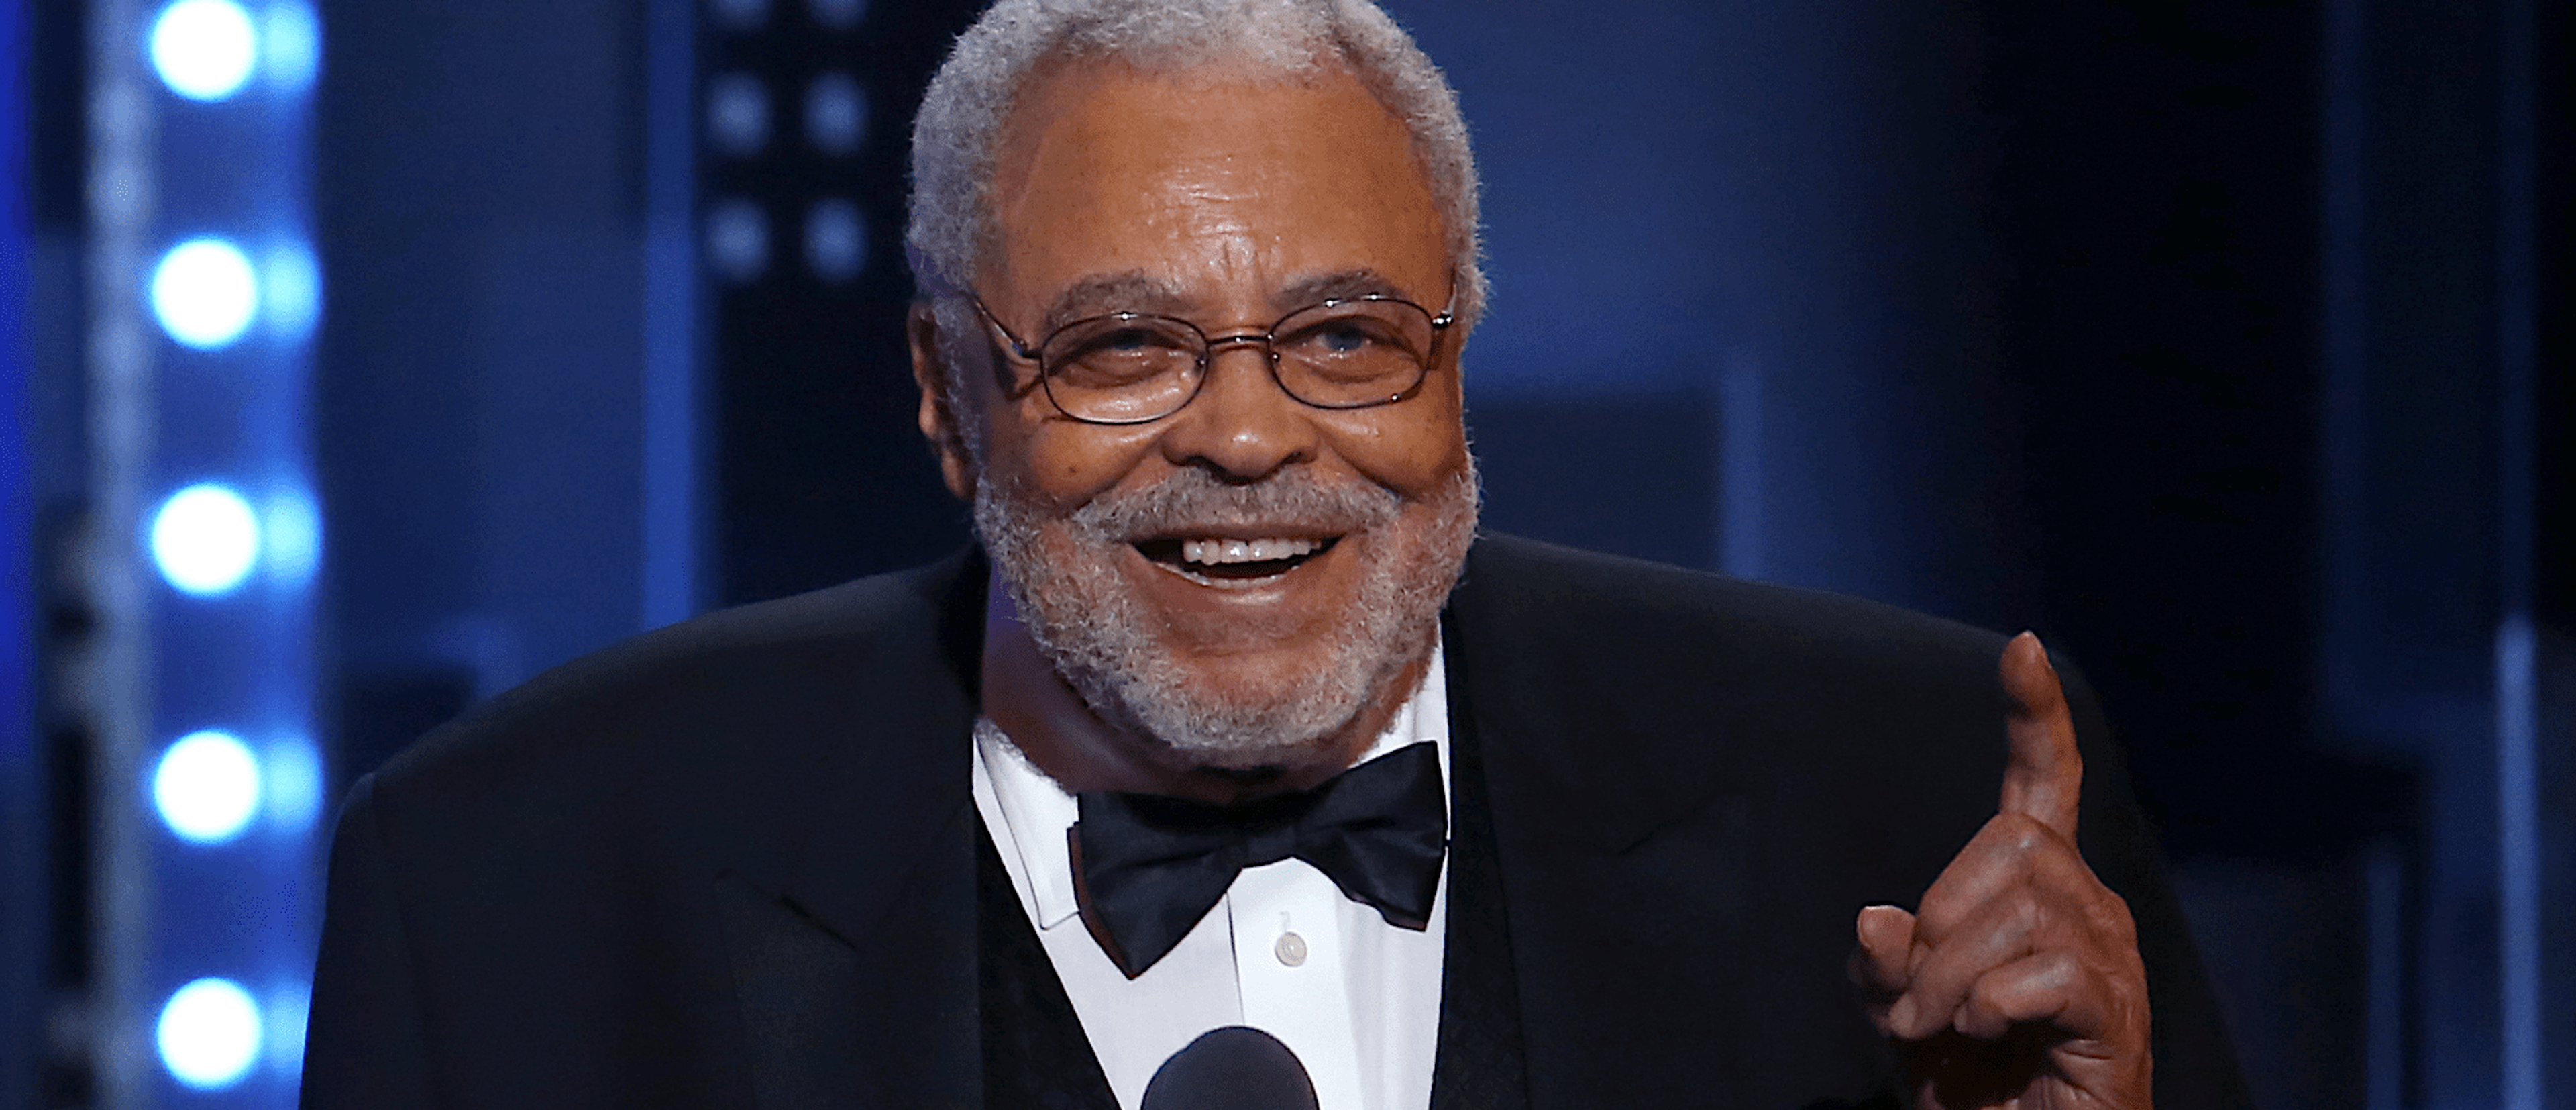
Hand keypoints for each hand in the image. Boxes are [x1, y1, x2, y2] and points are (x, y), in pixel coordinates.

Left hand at [1851, 633, 2151, 1108]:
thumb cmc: (1970, 1080)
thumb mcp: (1898, 1011)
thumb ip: (1882, 963)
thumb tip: (1879, 918)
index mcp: (2037, 888)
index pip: (2042, 784)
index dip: (2034, 719)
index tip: (2020, 649)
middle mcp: (2089, 903)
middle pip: (2013, 845)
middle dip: (1940, 922)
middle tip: (1917, 1003)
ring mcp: (2113, 955)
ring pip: (2021, 910)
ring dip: (1950, 979)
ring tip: (1944, 1029)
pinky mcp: (2119, 1012)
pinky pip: (2045, 972)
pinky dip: (1989, 1006)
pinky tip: (1984, 1035)